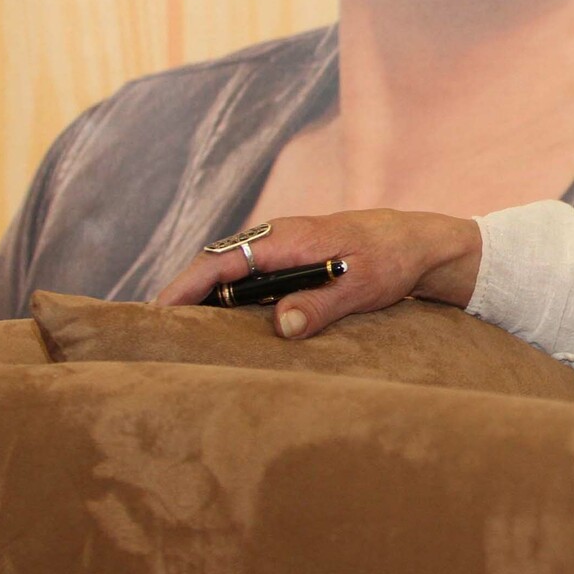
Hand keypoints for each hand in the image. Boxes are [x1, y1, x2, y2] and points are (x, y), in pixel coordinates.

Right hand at [153, 210, 482, 338]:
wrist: (418, 241)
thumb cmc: (392, 259)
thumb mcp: (363, 286)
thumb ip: (322, 304)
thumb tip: (282, 326)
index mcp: (288, 239)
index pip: (221, 261)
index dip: (185, 287)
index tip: (156, 313)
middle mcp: (277, 238)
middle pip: (215, 266)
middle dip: (183, 295)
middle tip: (154, 334)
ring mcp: (282, 247)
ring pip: (229, 271)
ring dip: (204, 297)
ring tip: (176, 335)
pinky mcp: (291, 259)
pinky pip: (247, 275)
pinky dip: (227, 296)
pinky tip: (221, 324)